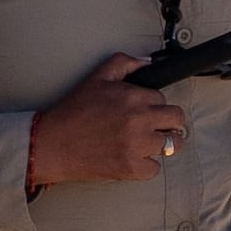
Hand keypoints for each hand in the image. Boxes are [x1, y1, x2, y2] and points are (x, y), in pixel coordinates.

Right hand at [26, 54, 186, 192]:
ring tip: (150, 142)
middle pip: (177, 119)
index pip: (163, 98)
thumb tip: (145, 62)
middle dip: (169, 121)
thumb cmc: (73, 112)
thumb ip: (123, 64)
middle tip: (158, 125)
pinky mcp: (131, 168)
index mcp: (133, 97)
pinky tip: (134, 158)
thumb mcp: (97, 77)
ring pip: (173, 145)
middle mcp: (139, 121)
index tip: (145, 110)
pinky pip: (155, 169)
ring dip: (164, 143)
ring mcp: (137, 146)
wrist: (53, 144)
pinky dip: (147, 165)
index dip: (153, 104)